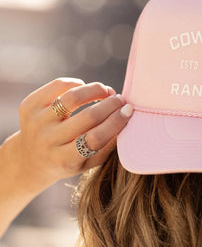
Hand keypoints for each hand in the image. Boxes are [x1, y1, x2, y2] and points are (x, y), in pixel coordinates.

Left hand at [8, 77, 131, 191]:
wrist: (30, 160)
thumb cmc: (70, 160)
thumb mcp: (89, 162)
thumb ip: (108, 146)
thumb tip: (126, 120)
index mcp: (65, 159)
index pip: (95, 138)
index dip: (115, 122)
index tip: (129, 111)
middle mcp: (48, 141)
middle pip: (87, 117)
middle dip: (110, 105)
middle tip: (121, 99)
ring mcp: (36, 122)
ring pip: (72, 98)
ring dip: (95, 90)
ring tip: (106, 91)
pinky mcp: (28, 106)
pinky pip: (57, 86)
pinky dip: (76, 84)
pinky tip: (84, 89)